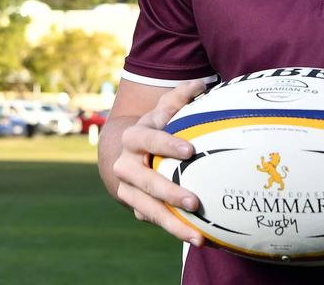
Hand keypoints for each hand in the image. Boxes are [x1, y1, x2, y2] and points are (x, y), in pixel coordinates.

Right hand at [110, 79, 208, 246]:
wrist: (121, 153)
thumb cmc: (153, 129)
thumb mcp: (161, 111)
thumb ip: (180, 98)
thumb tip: (202, 85)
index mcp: (134, 138)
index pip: (149, 140)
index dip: (167, 144)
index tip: (190, 150)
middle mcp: (125, 165)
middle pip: (145, 181)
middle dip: (169, 192)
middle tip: (194, 201)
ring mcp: (127, 189)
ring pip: (147, 208)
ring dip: (172, 223)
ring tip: (197, 235)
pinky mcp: (135, 206)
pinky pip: (154, 220)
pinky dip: (175, 229)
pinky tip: (198, 238)